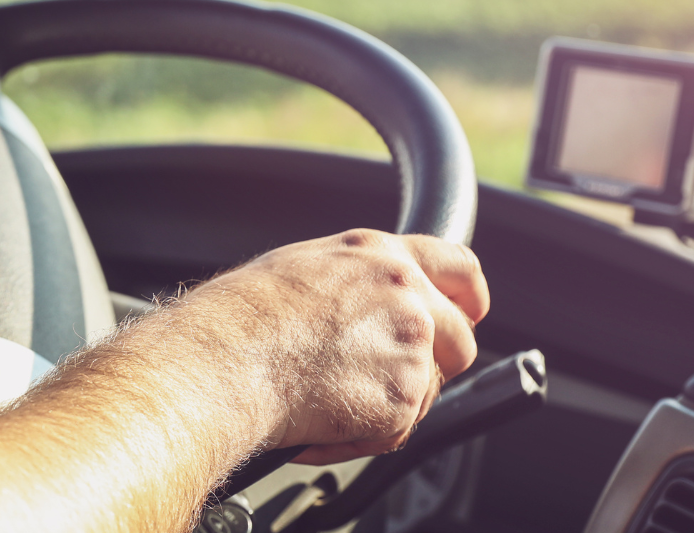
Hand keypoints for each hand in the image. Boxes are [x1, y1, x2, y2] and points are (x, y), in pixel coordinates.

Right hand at [179, 229, 486, 464]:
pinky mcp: (401, 398)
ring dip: (387, 405)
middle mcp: (406, 294)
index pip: (459, 269)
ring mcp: (410, 346)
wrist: (225, 359)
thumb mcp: (305, 269)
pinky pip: (396, 431)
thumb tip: (365, 308)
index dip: (468, 300)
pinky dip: (361, 437)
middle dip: (433, 367)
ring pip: (426, 392)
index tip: (467, 315)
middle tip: (383, 381)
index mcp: (380, 256)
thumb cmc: (240, 318)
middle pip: (460, 340)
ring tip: (326, 399)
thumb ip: (358, 283)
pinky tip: (319, 420)